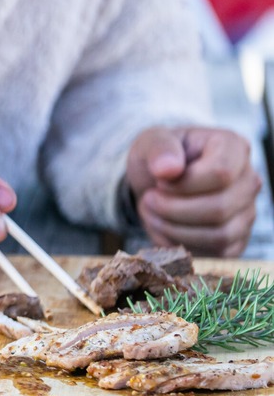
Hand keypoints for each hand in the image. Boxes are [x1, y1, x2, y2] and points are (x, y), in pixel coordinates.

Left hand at [125, 126, 259, 256]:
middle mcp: (248, 181)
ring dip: (173, 228)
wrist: (156, 182)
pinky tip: (162, 227)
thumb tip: (168, 168)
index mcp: (233, 148)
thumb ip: (159, 148)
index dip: (183, 184)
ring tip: (151, 212)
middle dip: (172, 209)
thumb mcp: (150, 142)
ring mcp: (246, 212)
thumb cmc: (158, 158)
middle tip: (148, 199)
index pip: (220, 174)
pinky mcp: (236, 240)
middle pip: (219, 209)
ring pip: (219, 236)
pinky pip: (213, 253)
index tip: (160, 181)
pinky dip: (180, 245)